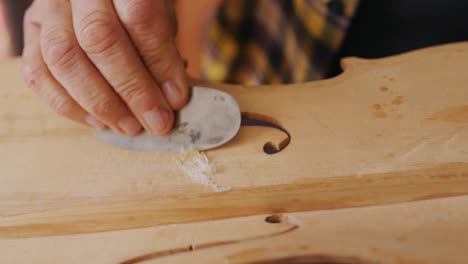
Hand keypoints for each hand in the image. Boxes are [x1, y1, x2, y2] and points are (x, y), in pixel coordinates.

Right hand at [21, 0, 188, 134]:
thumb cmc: (138, 7)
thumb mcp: (161, 15)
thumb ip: (163, 49)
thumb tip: (170, 99)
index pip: (139, 17)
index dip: (160, 63)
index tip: (176, 98)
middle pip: (99, 39)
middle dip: (132, 90)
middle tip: (156, 121)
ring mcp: (47, 10)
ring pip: (63, 59)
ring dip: (100, 103)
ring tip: (129, 126)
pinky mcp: (31, 33)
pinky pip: (38, 74)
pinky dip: (68, 105)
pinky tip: (98, 121)